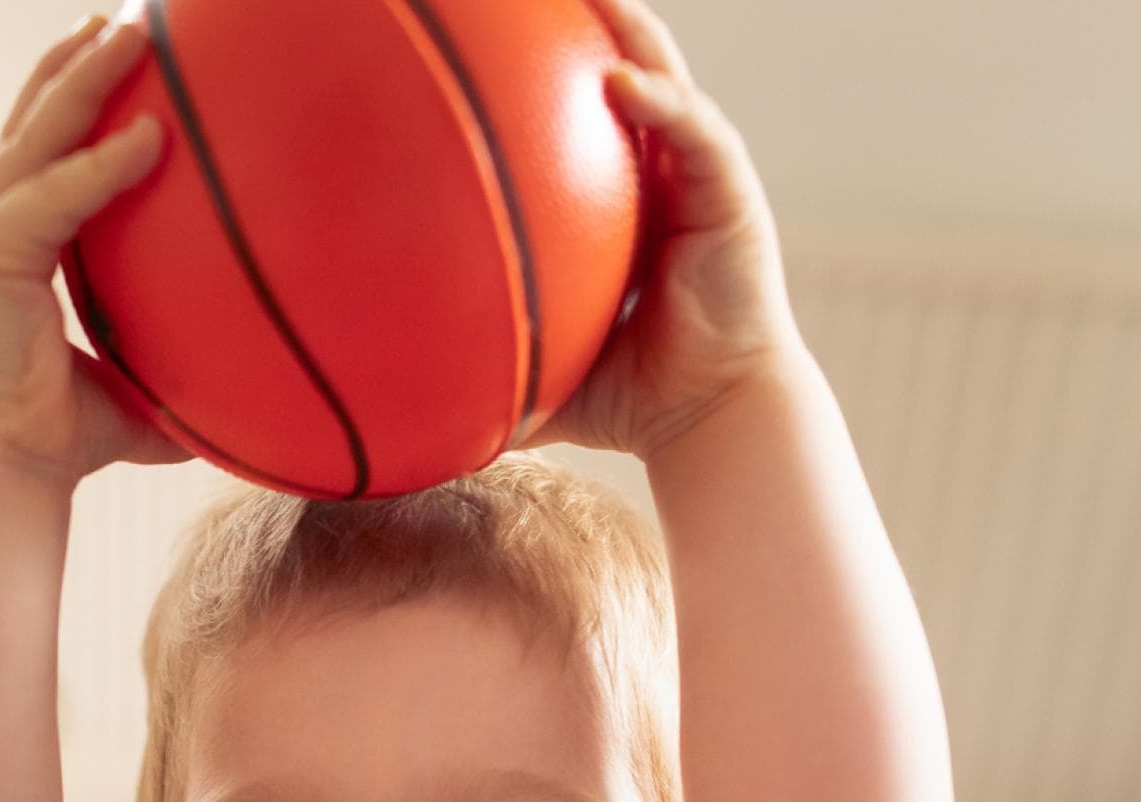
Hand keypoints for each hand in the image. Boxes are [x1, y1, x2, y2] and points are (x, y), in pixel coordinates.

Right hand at [0, 16, 188, 483]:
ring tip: (133, 29)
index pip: (39, 154)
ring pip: (36, 137)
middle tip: (127, 15)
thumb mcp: (126, 395)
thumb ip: (169, 375)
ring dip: (86, 79)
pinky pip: (52, 199)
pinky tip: (148, 138)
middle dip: (77, 61)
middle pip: (32, 121)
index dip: (74, 98)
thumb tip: (248, 399)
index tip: (118, 51)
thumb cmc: (52, 448)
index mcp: (5, 248)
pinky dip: (99, 169)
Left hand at [522, 0, 801, 462]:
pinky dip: (662, 103)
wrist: (711, 422)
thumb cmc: (635, 403)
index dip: (545, 84)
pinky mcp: (733, 198)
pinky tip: (620, 79)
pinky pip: (696, 135)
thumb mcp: (547, 375)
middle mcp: (661, 184)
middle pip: (623, 84)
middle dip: (588, 29)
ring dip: (632, 33)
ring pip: (666, 86)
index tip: (493, 44)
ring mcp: (700, 183)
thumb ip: (490, 371)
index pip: (579, 131)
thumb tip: (407, 410)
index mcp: (620, 213)